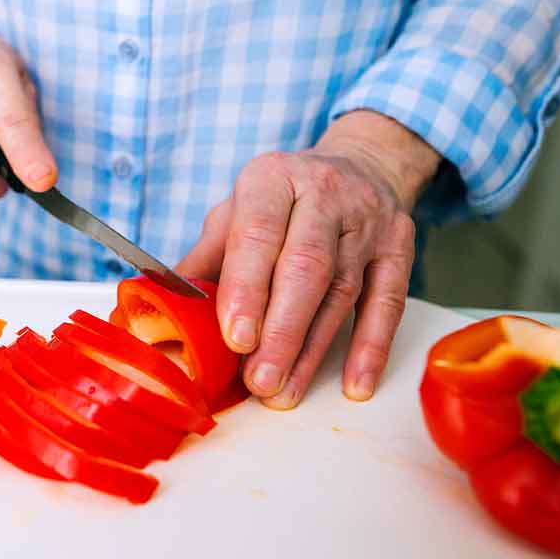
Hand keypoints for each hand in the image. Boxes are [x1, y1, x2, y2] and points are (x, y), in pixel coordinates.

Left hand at [178, 111, 441, 408]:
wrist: (359, 166)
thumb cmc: (281, 201)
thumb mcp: (236, 212)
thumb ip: (203, 260)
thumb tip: (161, 313)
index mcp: (272, 179)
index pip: (258, 234)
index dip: (247, 289)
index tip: (235, 338)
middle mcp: (323, 194)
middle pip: (305, 267)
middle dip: (281, 331)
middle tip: (260, 380)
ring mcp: (367, 221)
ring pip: (342, 292)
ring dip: (313, 350)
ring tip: (286, 392)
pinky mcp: (399, 248)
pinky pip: (388, 302)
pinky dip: (371, 347)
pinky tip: (354, 384)